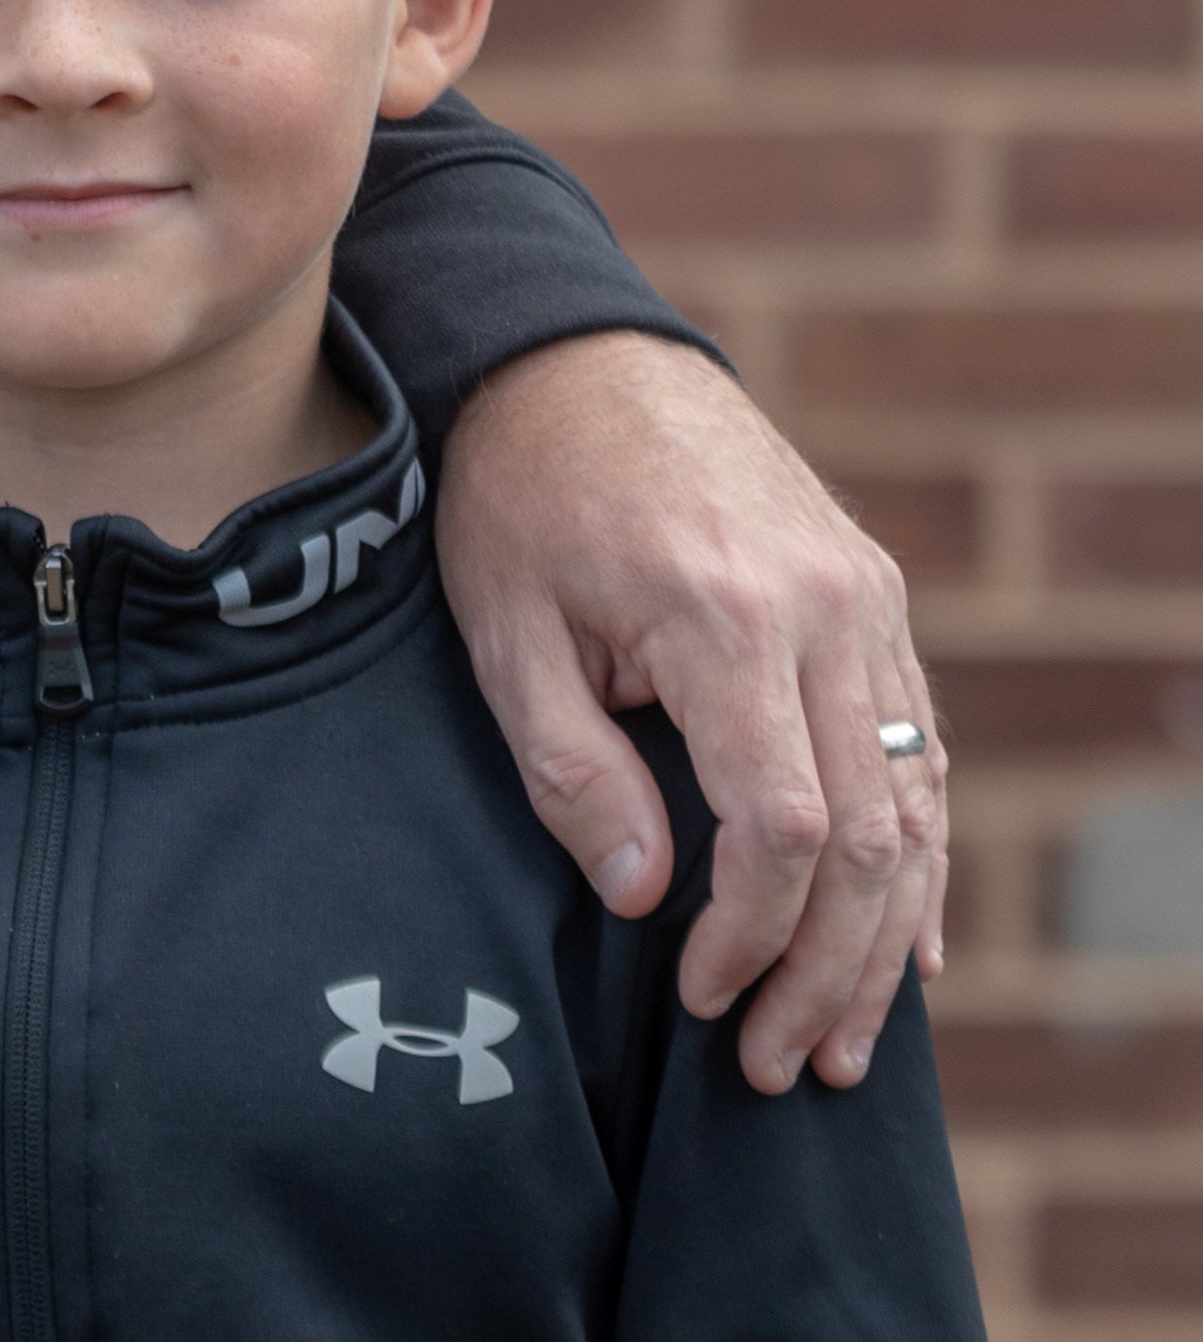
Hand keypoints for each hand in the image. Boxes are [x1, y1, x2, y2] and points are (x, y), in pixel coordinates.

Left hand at [433, 330, 944, 1094]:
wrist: (574, 356)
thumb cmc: (516, 491)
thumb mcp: (500, 625)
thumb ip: (569, 766)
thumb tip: (641, 898)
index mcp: (725, 616)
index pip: (784, 826)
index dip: (753, 933)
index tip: (700, 997)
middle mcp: (823, 609)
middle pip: (871, 837)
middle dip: (830, 969)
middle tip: (783, 1065)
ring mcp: (864, 599)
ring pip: (914, 804)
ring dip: (887, 935)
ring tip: (842, 1039)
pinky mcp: (872, 594)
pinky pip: (920, 748)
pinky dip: (918, 852)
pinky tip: (905, 939)